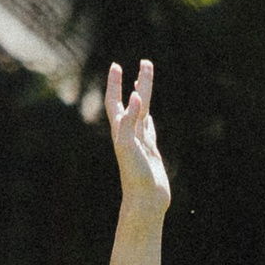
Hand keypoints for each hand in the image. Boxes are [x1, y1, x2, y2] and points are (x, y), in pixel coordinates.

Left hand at [103, 59, 168, 216]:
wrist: (145, 201)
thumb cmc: (135, 176)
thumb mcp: (130, 146)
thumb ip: (131, 121)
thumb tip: (137, 97)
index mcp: (121, 131)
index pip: (116, 101)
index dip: (115, 84)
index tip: (117, 65)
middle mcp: (129, 134)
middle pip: (133, 102)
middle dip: (139, 82)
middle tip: (145, 63)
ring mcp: (140, 142)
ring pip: (142, 113)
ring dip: (144, 96)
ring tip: (144, 81)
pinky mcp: (150, 151)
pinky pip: (149, 129)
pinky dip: (148, 117)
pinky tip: (148, 114)